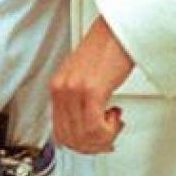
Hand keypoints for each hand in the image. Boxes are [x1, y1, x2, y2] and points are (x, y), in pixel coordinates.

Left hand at [50, 18, 133, 153]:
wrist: (117, 30)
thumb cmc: (106, 49)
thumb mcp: (83, 76)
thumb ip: (78, 99)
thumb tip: (84, 126)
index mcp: (57, 87)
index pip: (59, 132)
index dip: (80, 144)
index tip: (96, 142)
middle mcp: (62, 89)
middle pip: (70, 138)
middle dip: (93, 145)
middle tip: (109, 136)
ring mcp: (74, 90)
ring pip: (83, 136)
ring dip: (103, 138)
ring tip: (114, 122)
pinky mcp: (91, 90)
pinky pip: (94, 127)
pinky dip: (107, 131)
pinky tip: (116, 116)